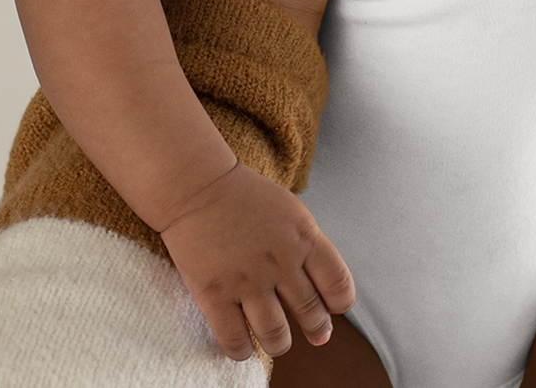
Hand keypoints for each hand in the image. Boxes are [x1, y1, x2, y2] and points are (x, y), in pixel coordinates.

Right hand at [159, 161, 355, 360]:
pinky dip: (243, 350)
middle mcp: (280, 261)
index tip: (332, 307)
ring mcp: (247, 280)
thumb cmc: (245, 198)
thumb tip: (322, 292)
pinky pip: (236, 341)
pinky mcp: (215, 294)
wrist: (196, 185)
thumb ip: (308, 247)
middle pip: (311, 313)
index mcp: (303, 236)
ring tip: (278, 338)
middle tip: (315, 333)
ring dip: (280, 343)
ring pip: (276, 336)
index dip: (339, 304)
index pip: (338, 285)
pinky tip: (244, 342)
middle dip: (316, 328)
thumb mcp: (290, 212)